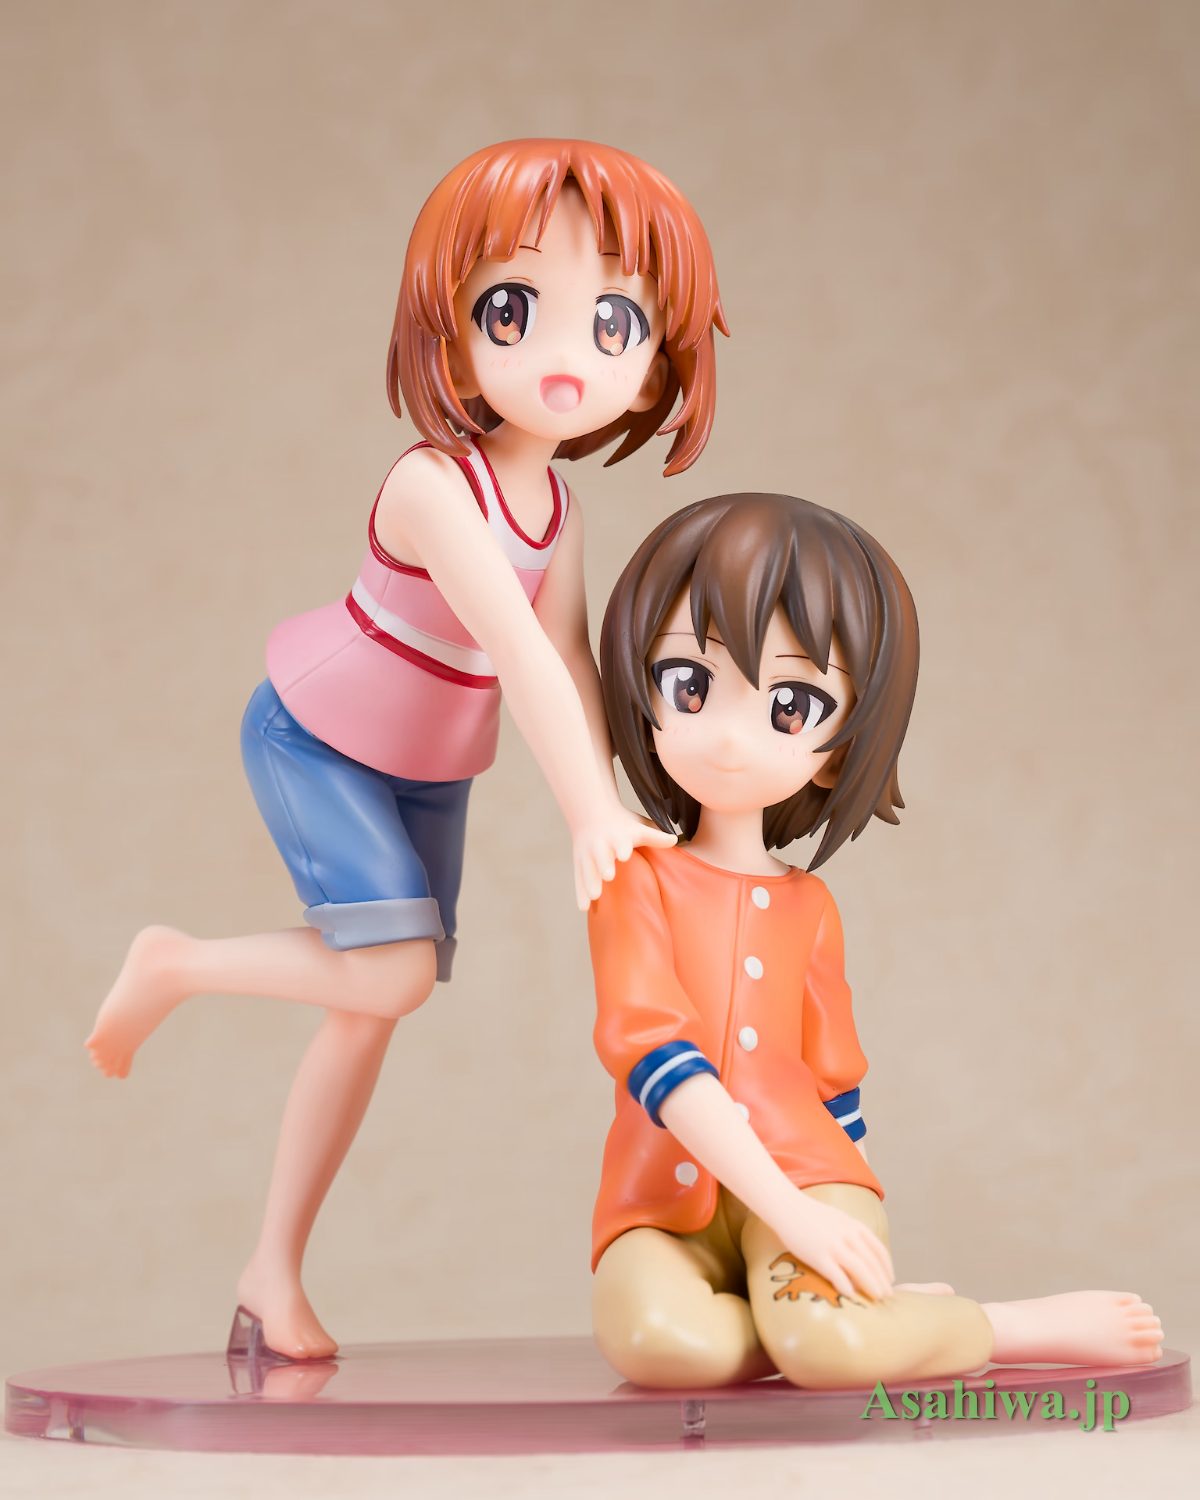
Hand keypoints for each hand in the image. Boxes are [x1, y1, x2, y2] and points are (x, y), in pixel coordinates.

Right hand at [572, 801, 675, 909]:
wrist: (589, 813)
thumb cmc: (621, 824)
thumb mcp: (638, 826)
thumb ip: (655, 836)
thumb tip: (675, 840)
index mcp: (617, 836)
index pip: (620, 842)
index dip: (622, 848)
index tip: (625, 855)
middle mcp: (601, 845)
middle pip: (602, 856)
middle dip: (604, 864)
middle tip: (608, 875)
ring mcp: (587, 855)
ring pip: (588, 869)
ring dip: (591, 881)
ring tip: (595, 896)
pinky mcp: (579, 864)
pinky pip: (579, 879)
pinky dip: (580, 893)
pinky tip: (583, 908)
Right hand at [772, 1193, 894, 1301]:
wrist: (787, 1207)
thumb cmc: (812, 1214)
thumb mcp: (839, 1219)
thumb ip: (852, 1234)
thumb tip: (863, 1255)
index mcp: (854, 1225)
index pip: (878, 1249)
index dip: (886, 1267)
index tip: (890, 1279)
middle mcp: (847, 1235)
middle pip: (871, 1262)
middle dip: (882, 1280)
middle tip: (887, 1295)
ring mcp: (833, 1246)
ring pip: (859, 1270)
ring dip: (871, 1285)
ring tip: (876, 1297)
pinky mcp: (818, 1256)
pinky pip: (837, 1275)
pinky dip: (847, 1286)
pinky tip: (851, 1295)